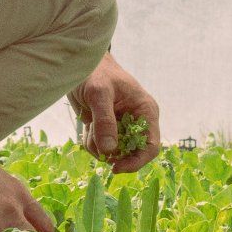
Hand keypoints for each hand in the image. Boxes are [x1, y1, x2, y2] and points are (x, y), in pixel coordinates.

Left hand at [68, 53, 161, 173]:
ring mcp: (122, 127)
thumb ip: (105, 120)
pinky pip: (101, 148)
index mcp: (145, 111)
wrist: (80, 64)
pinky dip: (91, 142)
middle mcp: (137, 122)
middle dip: (113, 153)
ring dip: (98, 146)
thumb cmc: (95, 72)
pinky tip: (88, 125)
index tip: (116, 167)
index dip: (137, 161)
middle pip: (132, 154)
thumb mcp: (99, 93)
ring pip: (114, 154)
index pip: (151, 146)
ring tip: (90, 125)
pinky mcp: (107, 129)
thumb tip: (110, 150)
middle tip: (96, 145)